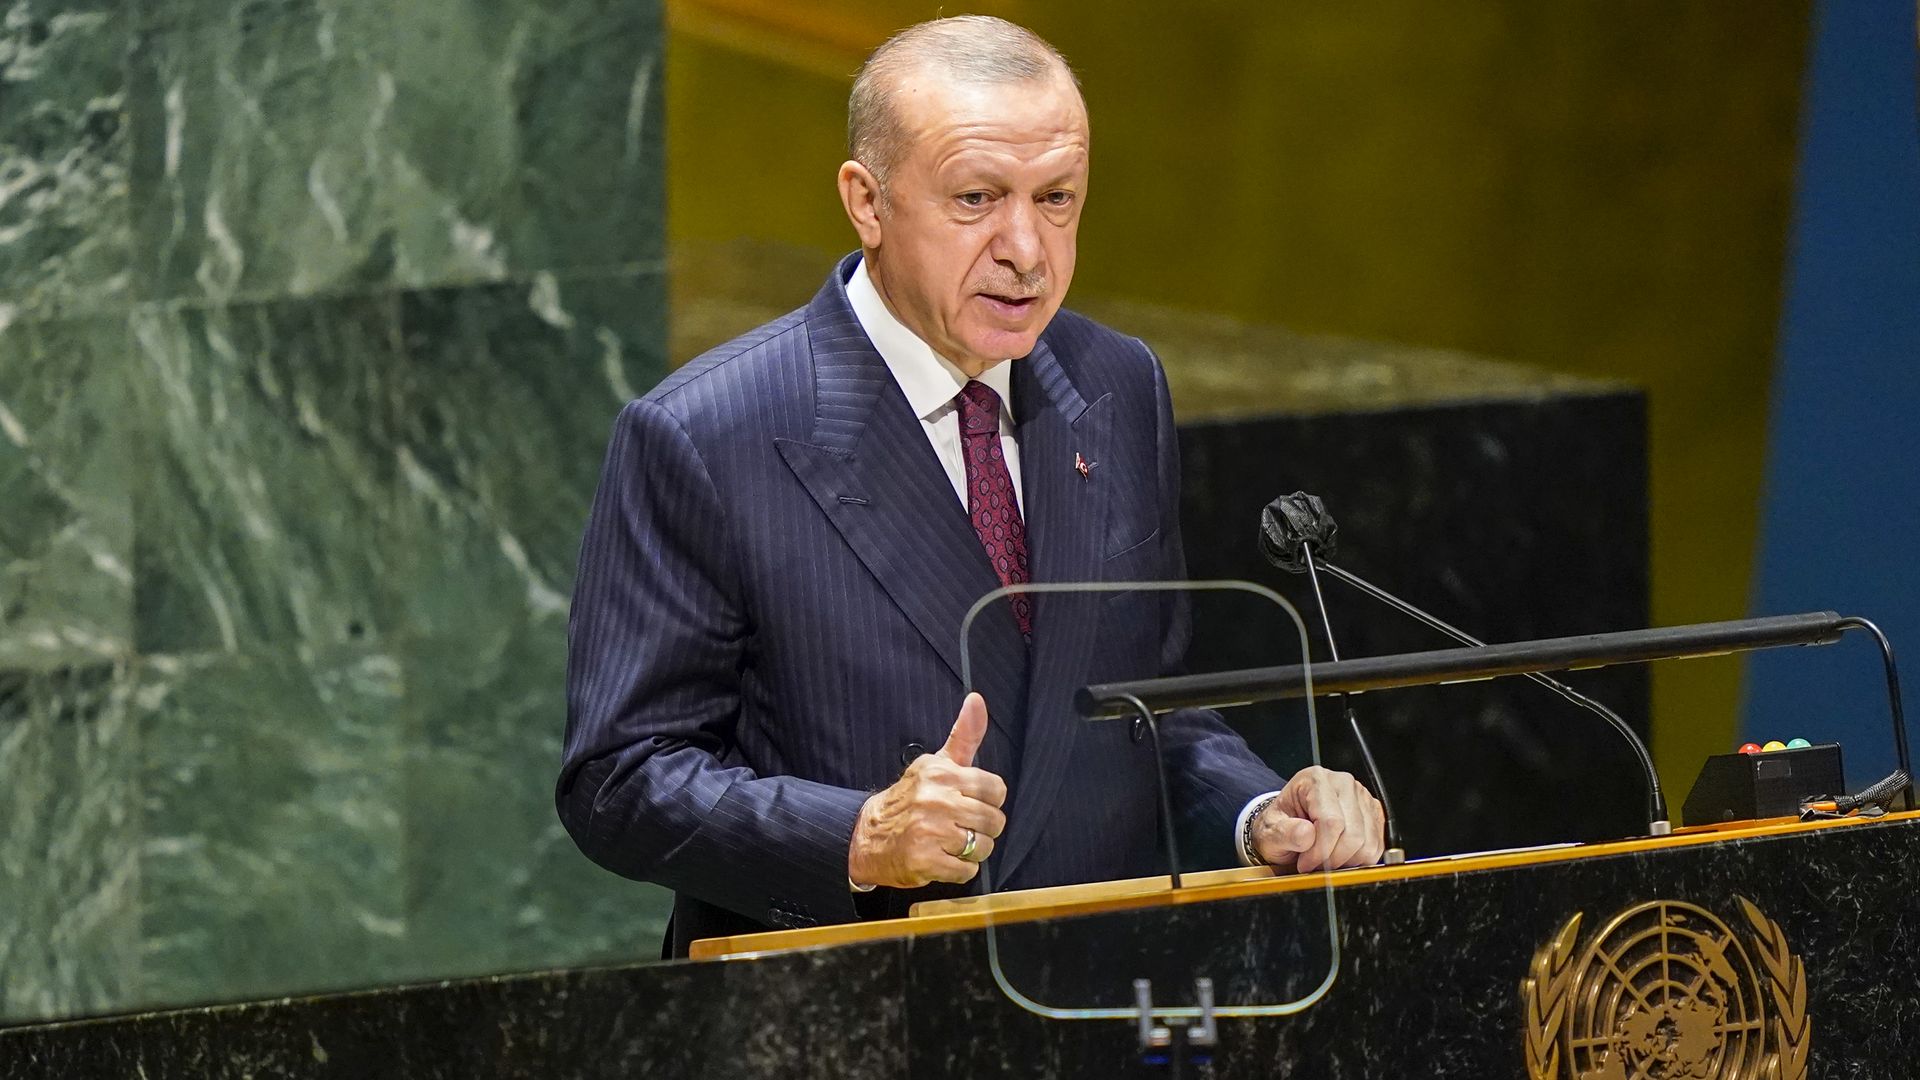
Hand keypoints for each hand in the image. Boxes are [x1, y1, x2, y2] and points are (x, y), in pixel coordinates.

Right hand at [848, 693, 1008, 888]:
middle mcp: (936, 800)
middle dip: (983, 829)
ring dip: (972, 851)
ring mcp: (929, 831)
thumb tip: (978, 700)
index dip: (988, 800)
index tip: (971, 803)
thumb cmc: (909, 799)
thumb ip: (964, 736)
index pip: (996, 789)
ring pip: (984, 847)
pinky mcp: (925, 860)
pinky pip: (967, 870)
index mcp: (941, 774)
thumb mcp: (935, 764)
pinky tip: (941, 858)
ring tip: (951, 843)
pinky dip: (959, 869)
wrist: (866, 836)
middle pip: (993, 821)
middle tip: (961, 827)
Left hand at [1251, 766, 1385, 872]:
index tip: (1305, 863)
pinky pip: (1376, 847)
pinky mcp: (1374, 814)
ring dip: (1345, 861)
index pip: (1331, 822)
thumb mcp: (1269, 831)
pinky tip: (1339, 856)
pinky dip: (1358, 860)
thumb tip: (1306, 834)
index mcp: (1315, 780)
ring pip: (1367, 844)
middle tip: (1314, 865)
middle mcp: (1343, 784)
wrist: (1287, 824)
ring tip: (1325, 859)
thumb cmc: (1280, 825)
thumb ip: (1284, 833)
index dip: (1320, 851)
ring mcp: (1362, 798)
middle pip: (1353, 834)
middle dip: (1332, 859)